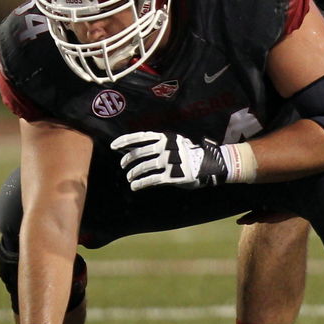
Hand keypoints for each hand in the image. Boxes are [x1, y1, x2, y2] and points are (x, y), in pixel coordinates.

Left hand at [111, 131, 228, 189]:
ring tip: (130, 178)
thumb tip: (134, 147)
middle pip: (139, 153)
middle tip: (123, 166)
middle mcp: (166, 148)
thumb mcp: (175, 142)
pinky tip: (135, 186)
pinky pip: (151, 180)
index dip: (124, 141)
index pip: (140, 137)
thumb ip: (158, 143)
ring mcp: (169, 162)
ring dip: (133, 173)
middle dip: (127, 161)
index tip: (113, 147)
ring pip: (143, 167)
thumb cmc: (189, 154)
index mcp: (165, 137)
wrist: (210, 164)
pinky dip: (140, 183)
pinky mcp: (172, 176)